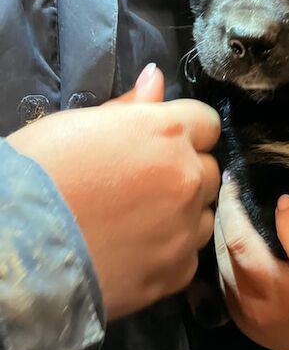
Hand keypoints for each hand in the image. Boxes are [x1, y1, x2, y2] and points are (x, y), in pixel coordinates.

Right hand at [8, 65, 220, 320]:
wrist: (15, 249)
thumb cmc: (37, 175)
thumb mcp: (76, 125)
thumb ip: (129, 106)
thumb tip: (155, 77)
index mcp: (166, 133)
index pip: (206, 122)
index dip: (185, 131)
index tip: (161, 143)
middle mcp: (186, 178)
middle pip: (209, 169)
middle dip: (184, 172)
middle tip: (143, 184)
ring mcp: (185, 229)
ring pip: (205, 214)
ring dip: (183, 213)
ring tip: (139, 222)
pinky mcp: (177, 272)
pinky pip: (189, 255)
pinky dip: (170, 252)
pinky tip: (137, 252)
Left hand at [215, 177, 288, 349]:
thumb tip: (284, 201)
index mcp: (273, 285)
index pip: (239, 239)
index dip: (232, 206)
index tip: (233, 181)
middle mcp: (251, 300)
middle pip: (223, 248)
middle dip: (224, 215)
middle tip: (229, 188)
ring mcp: (242, 312)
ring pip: (219, 263)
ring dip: (221, 234)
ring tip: (229, 208)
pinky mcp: (239, 319)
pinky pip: (222, 280)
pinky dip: (224, 256)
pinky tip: (231, 239)